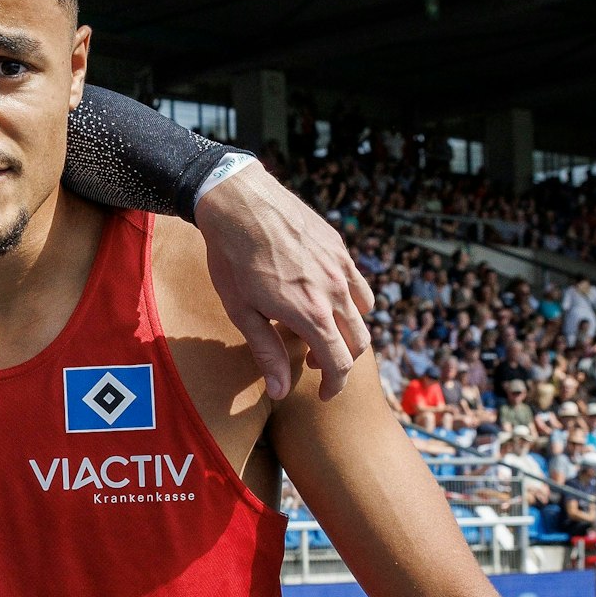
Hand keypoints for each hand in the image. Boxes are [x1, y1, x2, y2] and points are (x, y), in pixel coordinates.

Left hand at [193, 164, 372, 400]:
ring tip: (318, 331)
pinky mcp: (339, 248)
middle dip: (339, 361)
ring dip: (347, 330)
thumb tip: (281, 392)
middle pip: (357, 341)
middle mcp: (335, 292)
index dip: (334, 385)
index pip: (339, 363)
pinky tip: (322, 297)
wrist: (240, 202)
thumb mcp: (241, 312)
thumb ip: (266, 352)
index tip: (323, 394)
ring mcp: (341, 268)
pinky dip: (349, 300)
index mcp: (312, 314)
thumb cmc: (232, 260)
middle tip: (311, 364)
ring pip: (362, 311)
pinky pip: (357, 282)